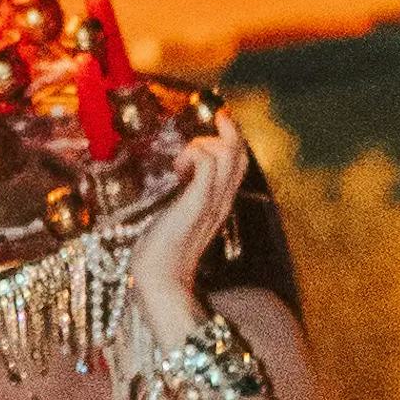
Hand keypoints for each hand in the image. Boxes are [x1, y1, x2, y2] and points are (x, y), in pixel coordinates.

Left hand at [121, 110, 251, 349]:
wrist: (158, 280)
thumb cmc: (160, 250)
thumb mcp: (175, 216)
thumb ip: (180, 196)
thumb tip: (173, 173)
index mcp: (219, 203)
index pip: (239, 161)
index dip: (232, 137)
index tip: (217, 119)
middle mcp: (222, 201)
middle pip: (240, 154)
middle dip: (224, 133)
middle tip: (202, 130)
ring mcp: (212, 202)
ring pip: (228, 154)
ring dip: (204, 144)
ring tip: (182, 159)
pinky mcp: (197, 204)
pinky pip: (208, 164)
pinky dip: (194, 154)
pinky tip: (178, 166)